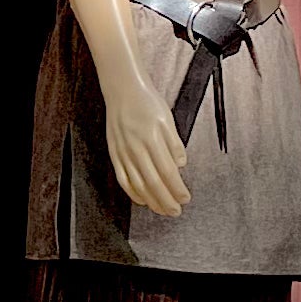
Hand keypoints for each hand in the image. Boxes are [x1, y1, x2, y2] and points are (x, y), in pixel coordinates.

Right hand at [101, 81, 188, 219]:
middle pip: (153, 182)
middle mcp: (136, 148)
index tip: (185, 198)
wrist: (122, 90)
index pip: (167, 171)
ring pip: (138, 184)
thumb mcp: (167, 119)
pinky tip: (142, 200)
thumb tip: (180, 165)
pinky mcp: (114, 153)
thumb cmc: (147, 102)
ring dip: (151, 200)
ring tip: (162, 210)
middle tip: (176, 211)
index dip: (177, 188)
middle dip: (166, 200)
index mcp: (152, 139)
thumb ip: (174, 143)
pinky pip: (123, 178)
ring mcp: (123, 152)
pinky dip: (132, 192)